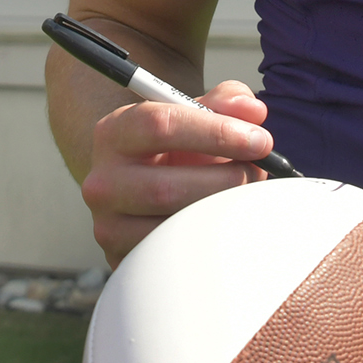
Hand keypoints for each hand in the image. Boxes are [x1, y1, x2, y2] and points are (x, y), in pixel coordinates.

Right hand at [82, 82, 274, 264]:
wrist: (143, 189)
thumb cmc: (176, 148)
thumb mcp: (195, 116)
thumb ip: (226, 102)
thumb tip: (253, 112)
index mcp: (114, 133)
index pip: (160, 125)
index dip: (216, 132)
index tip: (259, 140)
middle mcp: (103, 181)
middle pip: (166, 187)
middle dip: (226, 180)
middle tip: (259, 173)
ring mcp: (109, 226)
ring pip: (174, 227)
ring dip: (222, 213)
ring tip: (245, 198)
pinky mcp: (124, 260)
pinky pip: (176, 256)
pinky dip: (211, 242)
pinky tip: (227, 224)